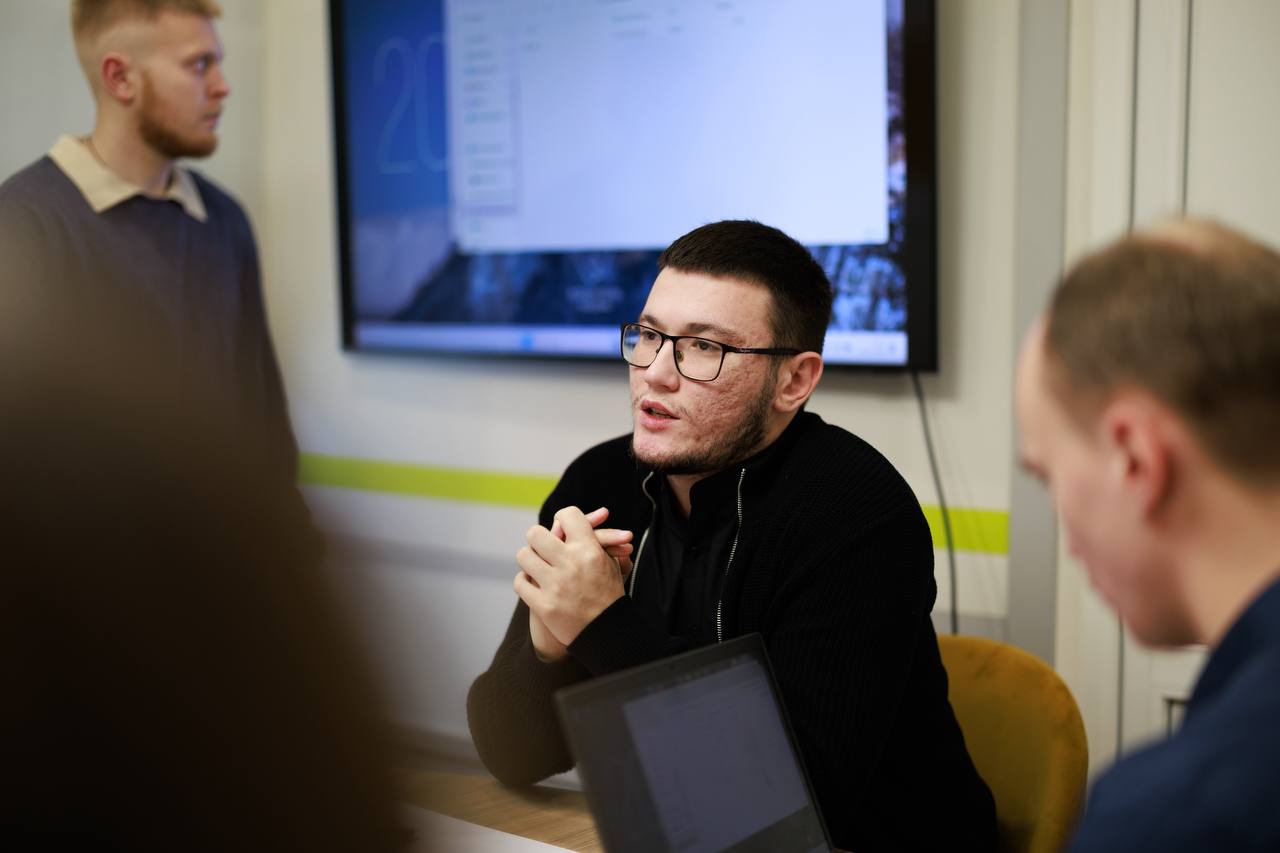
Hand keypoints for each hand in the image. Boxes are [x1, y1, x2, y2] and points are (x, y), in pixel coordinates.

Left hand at [516, 506, 631, 658]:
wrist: (608, 632)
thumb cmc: (608, 595)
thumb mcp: (610, 563)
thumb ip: (596, 540)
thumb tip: (583, 518)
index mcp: (589, 550)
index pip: (567, 516)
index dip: (563, 518)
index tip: (562, 527)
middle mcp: (571, 564)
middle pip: (536, 533)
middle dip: (538, 538)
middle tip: (542, 545)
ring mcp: (555, 585)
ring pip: (524, 556)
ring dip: (529, 560)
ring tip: (536, 565)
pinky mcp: (543, 605)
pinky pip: (520, 583)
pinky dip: (524, 582)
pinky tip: (532, 583)